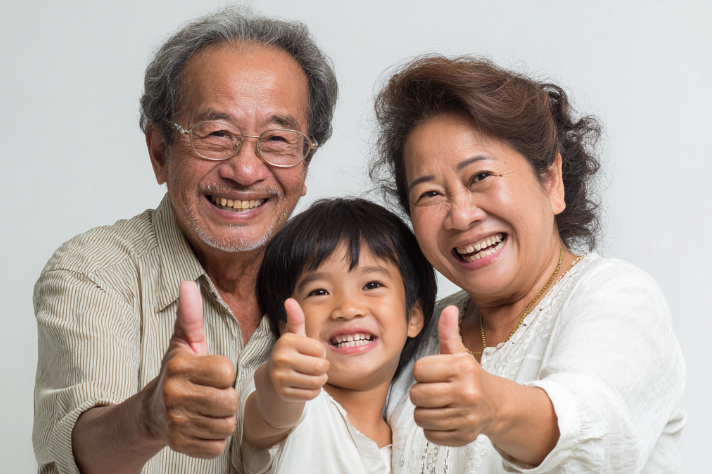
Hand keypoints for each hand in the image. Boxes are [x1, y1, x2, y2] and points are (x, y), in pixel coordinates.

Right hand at [143, 281, 238, 457]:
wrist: (151, 412)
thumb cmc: (176, 372)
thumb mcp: (183, 343)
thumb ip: (190, 316)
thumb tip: (188, 284)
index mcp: (179, 368)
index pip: (226, 372)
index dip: (224, 374)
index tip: (211, 373)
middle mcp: (174, 396)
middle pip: (229, 401)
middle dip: (226, 398)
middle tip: (212, 394)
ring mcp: (175, 423)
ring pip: (226, 425)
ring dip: (222, 418)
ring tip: (207, 409)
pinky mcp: (180, 445)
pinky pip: (217, 445)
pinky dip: (214, 438)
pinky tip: (202, 426)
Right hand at [266, 298, 328, 400]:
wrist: (273, 379)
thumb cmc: (291, 353)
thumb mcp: (294, 335)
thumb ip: (296, 319)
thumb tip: (289, 300)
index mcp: (285, 342)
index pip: (320, 349)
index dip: (320, 352)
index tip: (311, 352)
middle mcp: (280, 359)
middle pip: (320, 367)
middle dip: (323, 367)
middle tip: (315, 365)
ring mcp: (280, 378)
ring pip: (317, 382)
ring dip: (320, 380)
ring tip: (312, 375)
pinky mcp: (284, 394)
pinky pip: (312, 394)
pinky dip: (314, 391)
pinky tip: (305, 385)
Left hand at [410, 305, 494, 446]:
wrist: (496, 405)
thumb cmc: (470, 377)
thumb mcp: (460, 353)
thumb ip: (449, 332)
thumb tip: (448, 309)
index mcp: (463, 368)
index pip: (420, 370)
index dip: (423, 371)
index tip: (433, 373)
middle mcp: (466, 393)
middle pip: (417, 395)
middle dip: (421, 392)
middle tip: (433, 389)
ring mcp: (466, 417)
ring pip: (421, 416)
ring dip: (425, 411)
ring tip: (437, 404)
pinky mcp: (463, 436)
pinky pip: (430, 434)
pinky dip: (432, 428)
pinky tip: (443, 417)